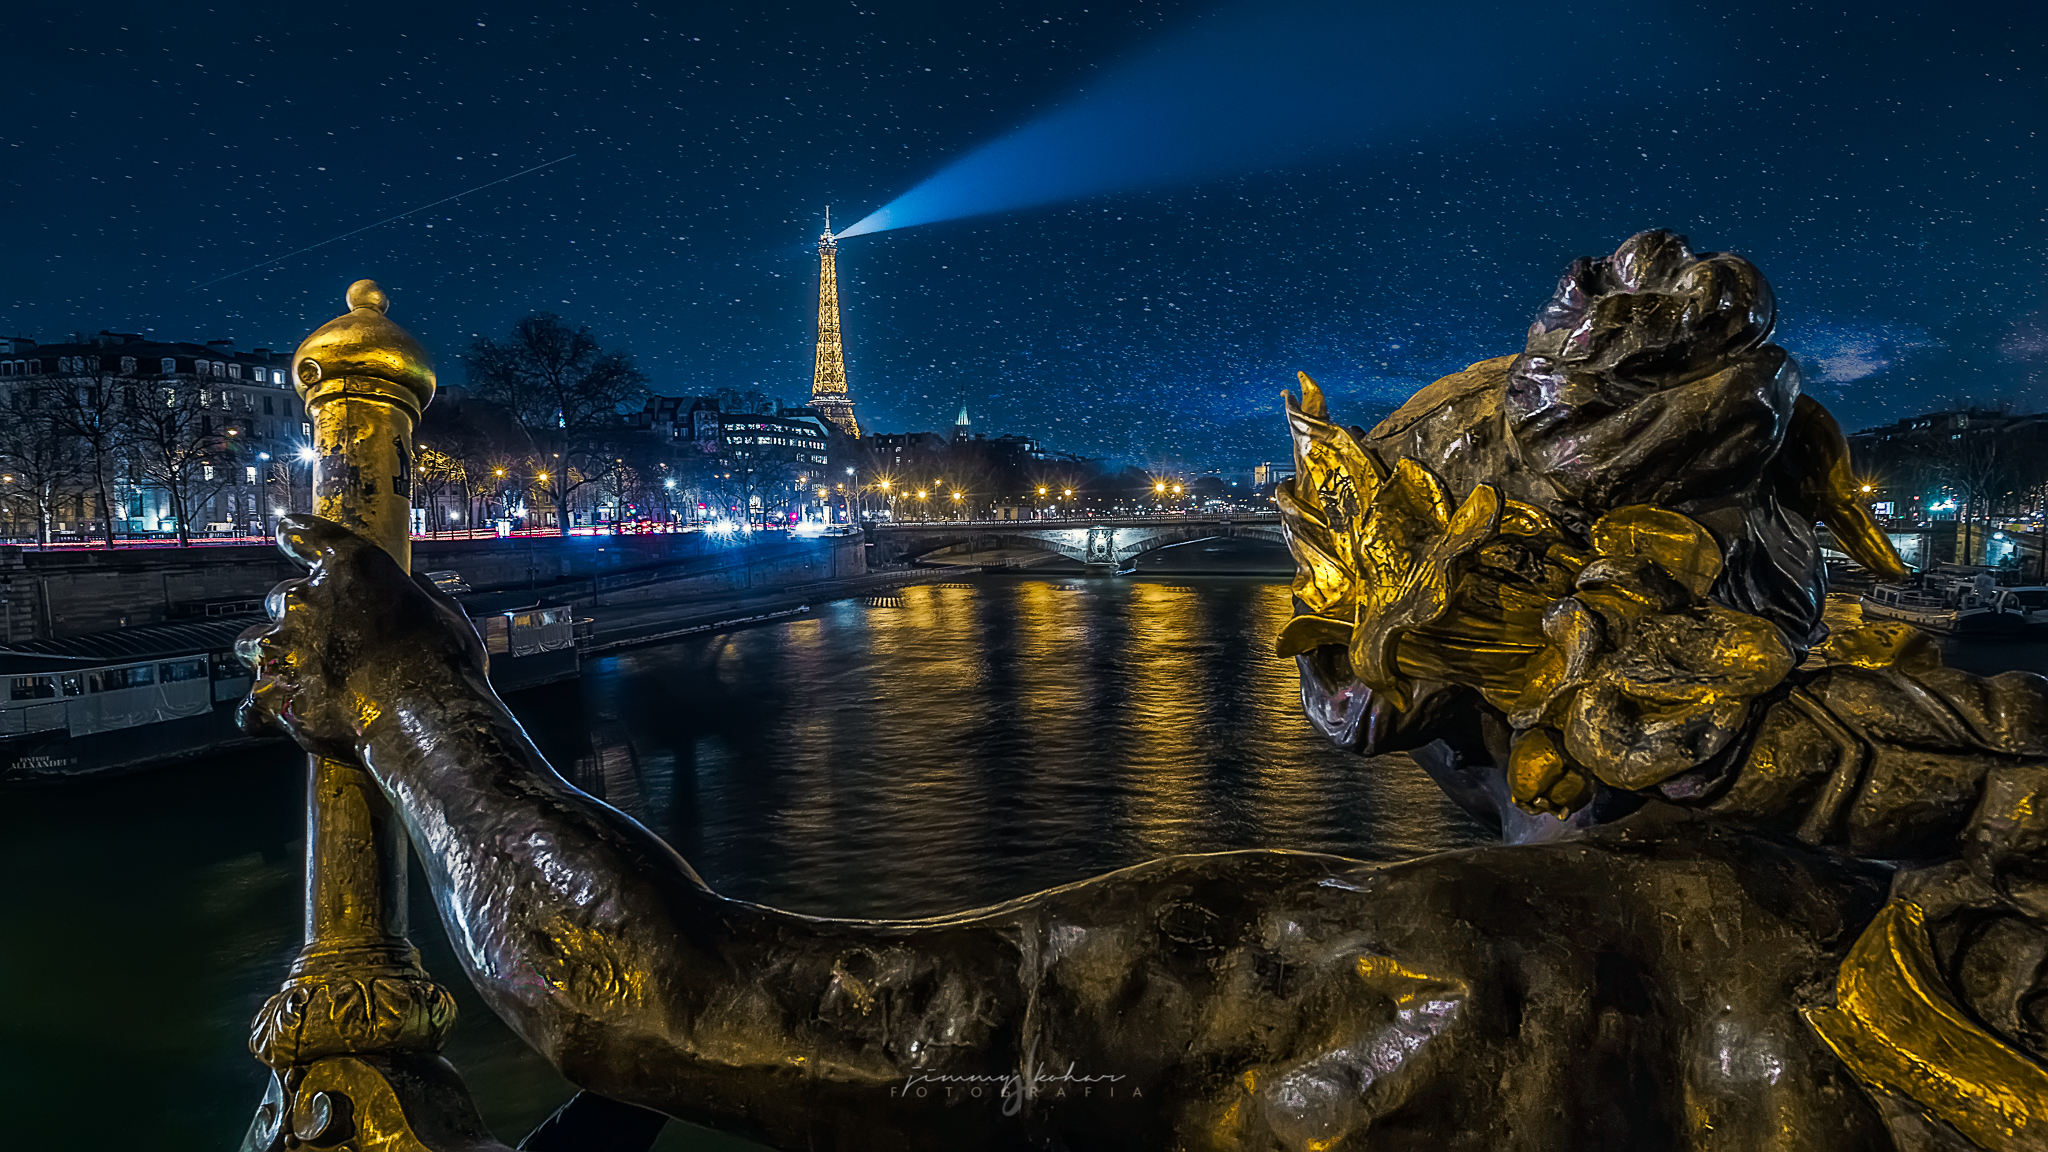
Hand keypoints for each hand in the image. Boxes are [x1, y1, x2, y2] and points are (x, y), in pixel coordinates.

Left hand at [236, 514, 488, 760]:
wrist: (426, 720)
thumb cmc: (443, 664)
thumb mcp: (445, 612)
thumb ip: (416, 594)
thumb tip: (413, 591)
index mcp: (350, 567)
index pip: (305, 535)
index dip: (296, 536)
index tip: (289, 534)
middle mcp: (306, 599)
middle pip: (283, 598)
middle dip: (302, 616)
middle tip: (334, 639)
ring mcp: (282, 648)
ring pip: (255, 644)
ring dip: (275, 655)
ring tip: (301, 675)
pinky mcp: (272, 697)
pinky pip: (254, 705)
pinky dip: (266, 710)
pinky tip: (283, 716)